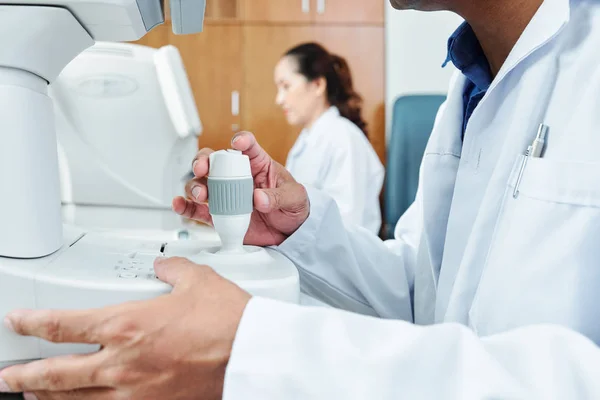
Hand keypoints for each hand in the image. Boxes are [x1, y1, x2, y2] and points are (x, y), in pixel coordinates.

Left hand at [0, 257, 250, 399]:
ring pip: (76, 399)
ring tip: (33, 395)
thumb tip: (163, 266)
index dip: (31, 323)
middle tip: (6, 376)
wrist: (250, 354)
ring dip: (48, 397)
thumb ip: (171, 269)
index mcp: (126, 325)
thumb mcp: (196, 280)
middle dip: (24, 375)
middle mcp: (121, 362)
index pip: (62, 325)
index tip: (17, 322)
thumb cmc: (225, 319)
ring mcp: (135, 391)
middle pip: (56, 373)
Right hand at [173, 132, 309, 246]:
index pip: (248, 146)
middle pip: (213, 161)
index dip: (241, 141)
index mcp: (257, 164)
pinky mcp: (218, 215)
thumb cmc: (293, 208)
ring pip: (202, 184)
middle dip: (204, 161)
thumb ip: (278, 196)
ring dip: (195, 186)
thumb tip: (259, 198)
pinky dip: (185, 207)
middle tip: (203, 168)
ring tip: (201, 194)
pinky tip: (180, 204)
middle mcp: (237, 177)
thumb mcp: (294, 198)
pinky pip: (198, 210)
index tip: (238, 144)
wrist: (290, 234)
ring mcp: (225, 195)